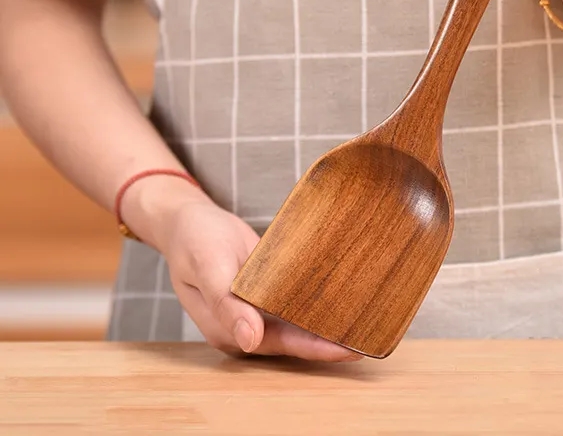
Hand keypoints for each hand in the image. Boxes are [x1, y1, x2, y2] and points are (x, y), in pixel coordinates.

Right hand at [156, 193, 360, 361]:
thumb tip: (250, 342)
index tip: (350, 350)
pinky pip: (292, 303)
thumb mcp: (208, 265)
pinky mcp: (261, 292)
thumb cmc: (194, 238)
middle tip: (370, 337)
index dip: (316, 349)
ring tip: (364, 322)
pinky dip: (314, 303)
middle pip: (294, 340)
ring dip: (326, 324)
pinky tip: (340, 298)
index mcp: (229, 328)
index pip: (282, 345)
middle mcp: (244, 325)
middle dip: (329, 342)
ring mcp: (253, 310)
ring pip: (296, 324)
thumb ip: (227, 305)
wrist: (186, 218)